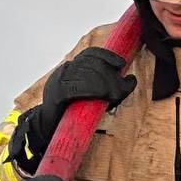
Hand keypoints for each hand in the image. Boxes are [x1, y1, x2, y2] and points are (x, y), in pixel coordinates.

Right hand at [10, 47, 136, 172]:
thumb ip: (109, 86)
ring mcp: (59, 80)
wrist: (49, 126)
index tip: (121, 64)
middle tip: (121, 89)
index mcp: (73, 66)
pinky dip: (91, 89)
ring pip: (85, 75)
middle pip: (92, 65)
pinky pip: (75, 88)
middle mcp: (65, 70)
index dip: (108, 56)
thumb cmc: (73, 110)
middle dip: (110, 76)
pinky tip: (102, 94)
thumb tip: (132, 79)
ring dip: (104, 84)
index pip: (91, 53)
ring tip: (115, 94)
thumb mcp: (92, 94)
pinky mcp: (56, 94)